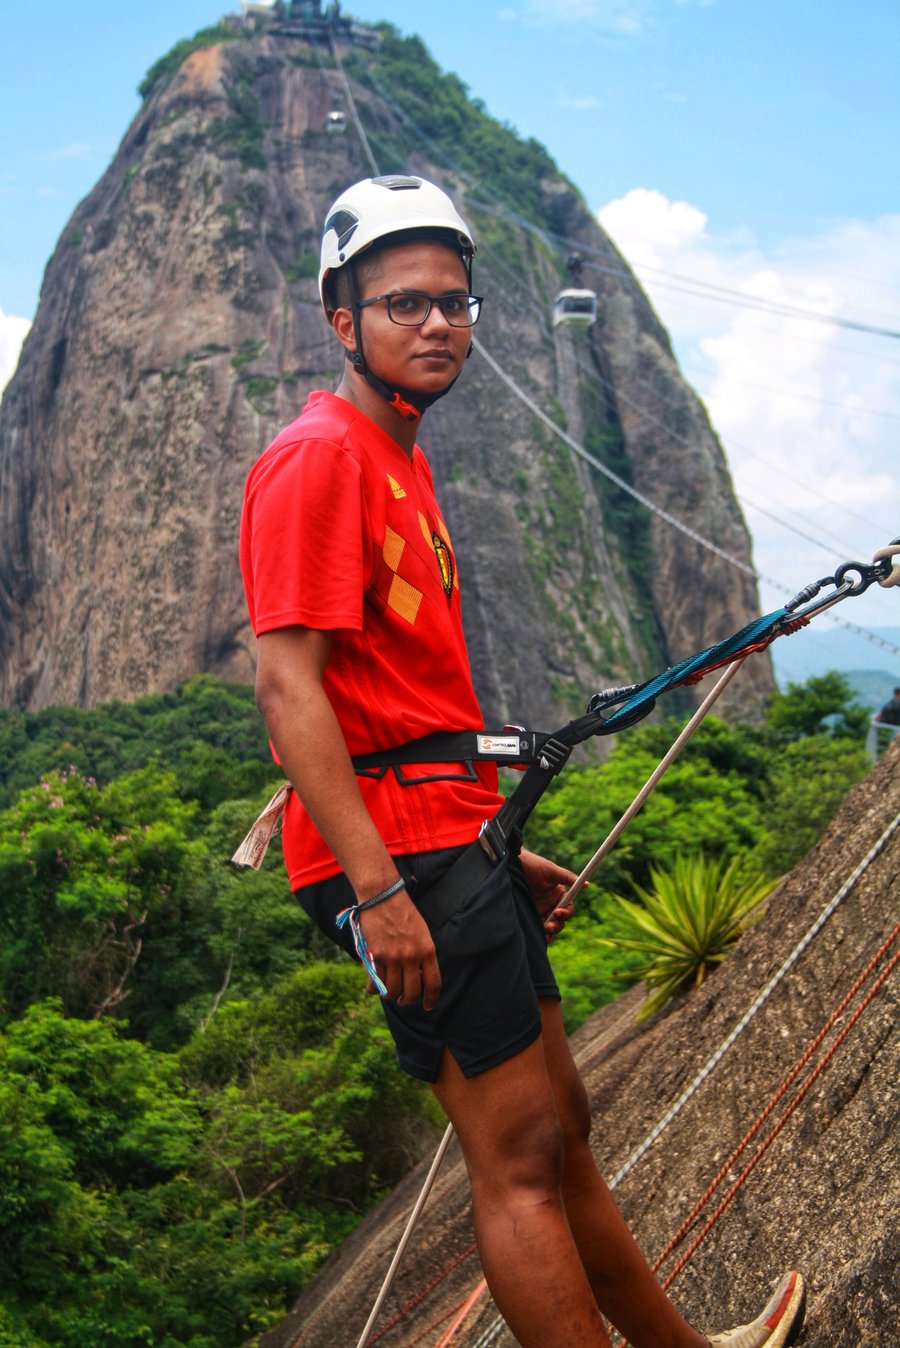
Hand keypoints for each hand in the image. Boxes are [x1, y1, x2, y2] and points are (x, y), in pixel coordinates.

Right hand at [360, 890, 441, 1009]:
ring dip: (390, 996)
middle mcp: (411, 956)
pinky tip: (375, 985)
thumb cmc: (404, 912)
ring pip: (392, 991)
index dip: (431, 1000)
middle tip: (403, 1000)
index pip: (433, 984)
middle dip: (406, 1001)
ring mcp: (392, 957)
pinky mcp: (375, 956)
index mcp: (427, 950)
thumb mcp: (422, 932)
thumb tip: (419, 977)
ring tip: (389, 993)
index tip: (428, 1007)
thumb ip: (422, 954)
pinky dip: (374, 988)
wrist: (382, 897)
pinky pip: (375, 982)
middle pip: (411, 993)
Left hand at [519, 847, 577, 942]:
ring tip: (545, 934)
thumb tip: (586, 884)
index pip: (568, 908)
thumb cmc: (533, 865)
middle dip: (557, 925)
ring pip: (550, 927)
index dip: (566, 913)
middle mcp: (551, 904)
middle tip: (549, 926)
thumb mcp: (551, 869)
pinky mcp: (529, 915)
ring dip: (550, 932)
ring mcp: (540, 911)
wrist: (512, 866)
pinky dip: (540, 934)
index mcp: (559, 895)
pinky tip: (539, 938)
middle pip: (560, 921)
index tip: (557, 912)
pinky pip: (537, 928)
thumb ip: (567, 877)